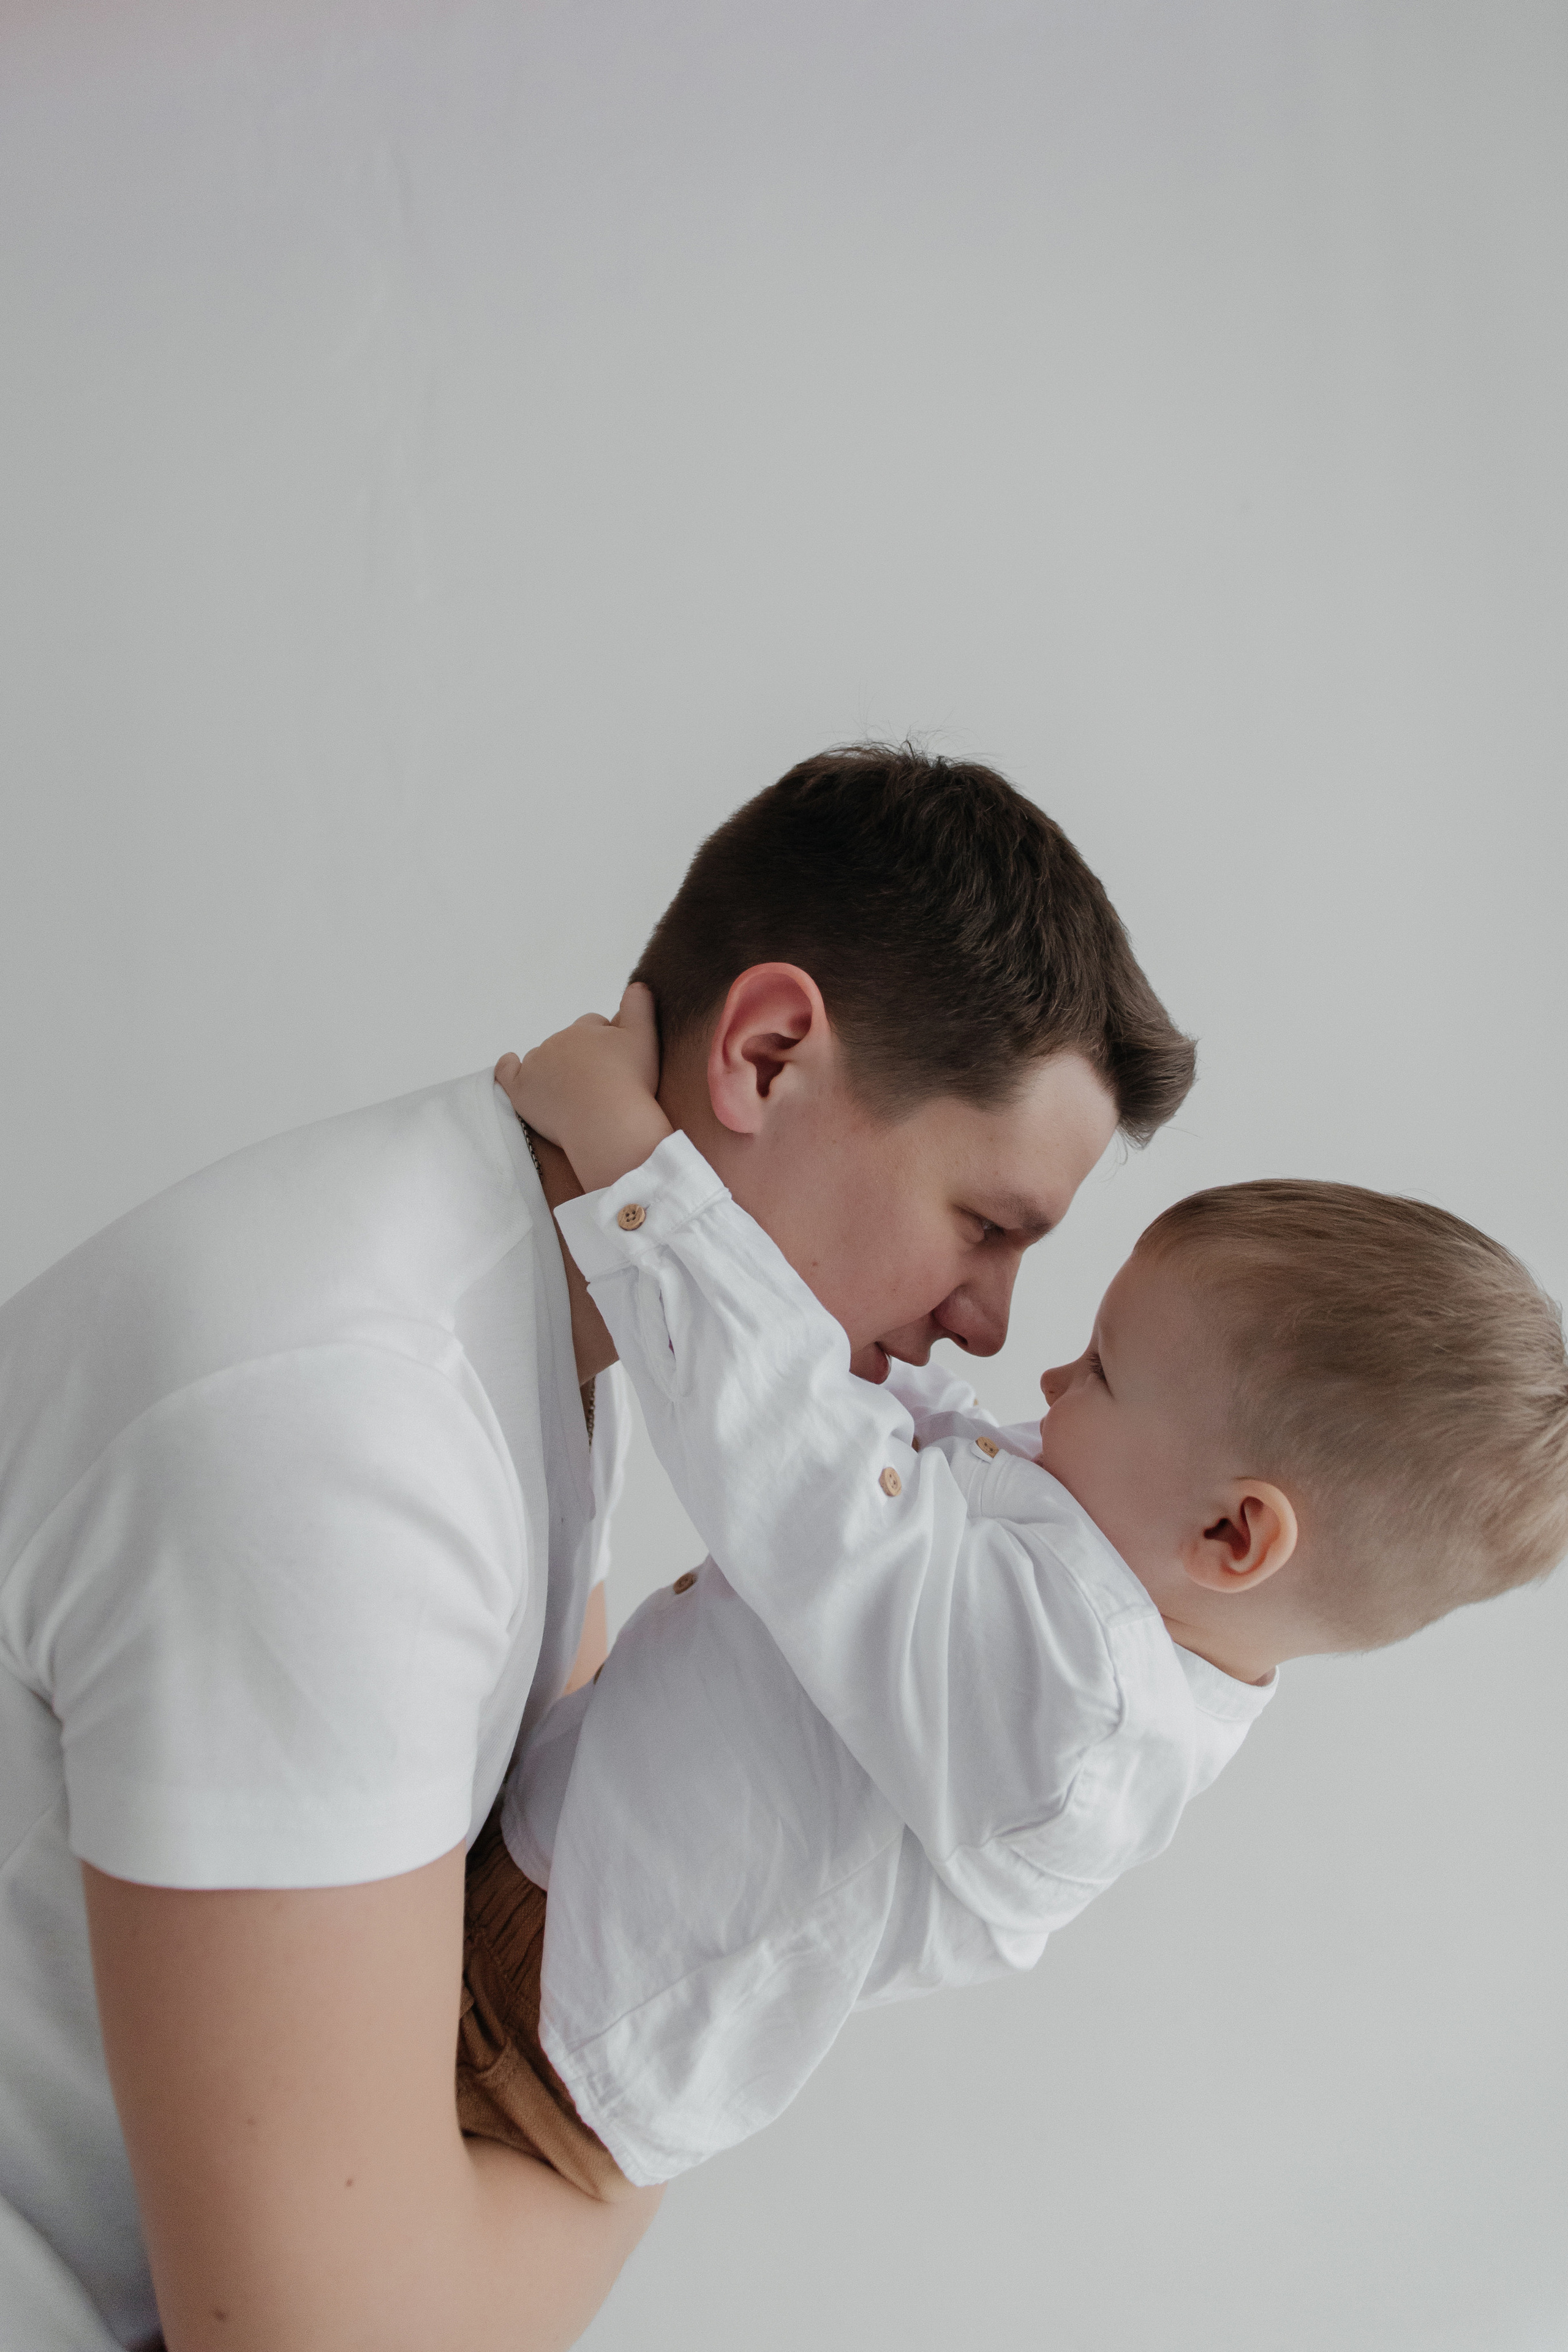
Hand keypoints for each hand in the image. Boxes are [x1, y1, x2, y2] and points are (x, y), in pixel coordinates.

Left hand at [495, 983, 672, 1192]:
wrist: (610, 1124)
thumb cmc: (630, 1084)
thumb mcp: (644, 1037)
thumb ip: (639, 1006)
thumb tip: (636, 985)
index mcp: (584, 1029)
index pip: (591, 1025)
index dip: (603, 1040)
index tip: (614, 1062)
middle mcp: (557, 1042)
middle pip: (567, 1044)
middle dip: (579, 1057)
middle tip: (598, 1083)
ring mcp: (536, 1066)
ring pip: (542, 1059)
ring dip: (552, 1068)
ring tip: (573, 1093)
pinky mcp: (522, 1091)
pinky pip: (507, 1073)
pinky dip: (507, 1067)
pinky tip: (509, 1064)